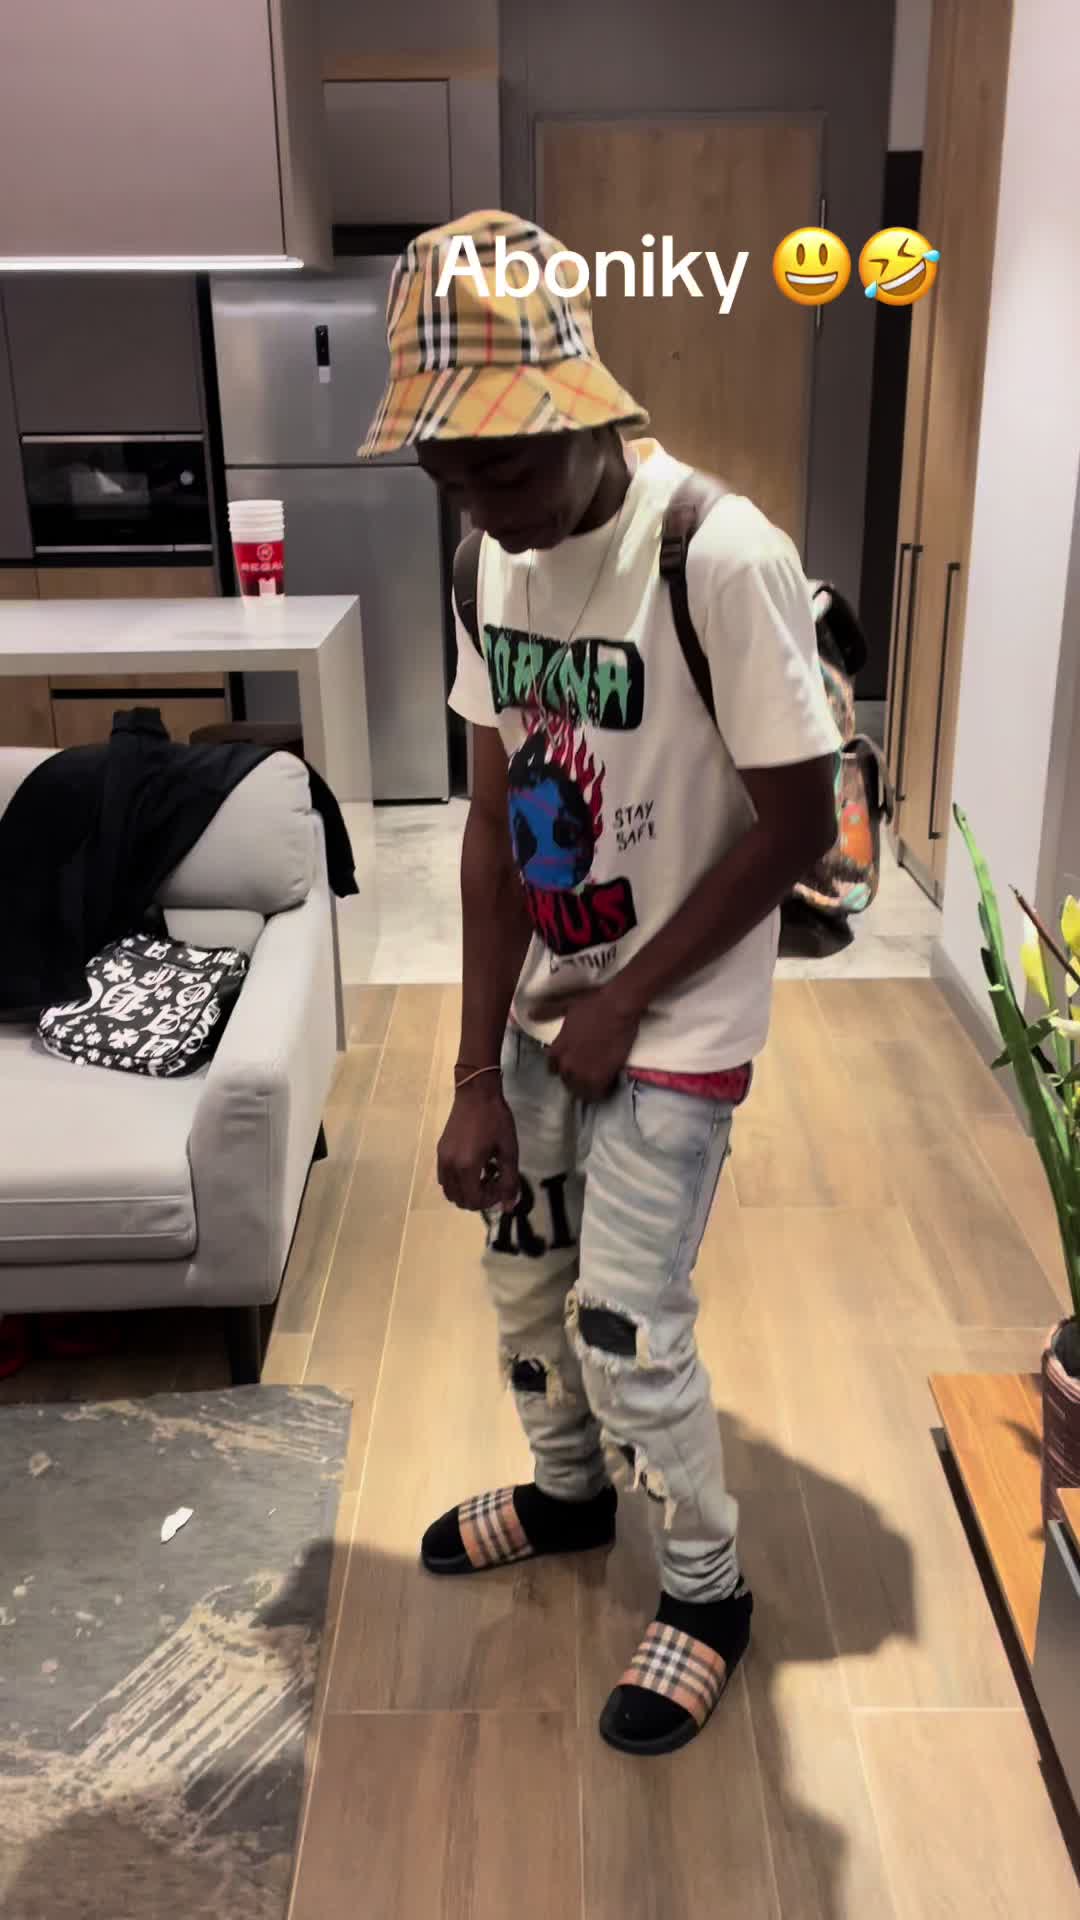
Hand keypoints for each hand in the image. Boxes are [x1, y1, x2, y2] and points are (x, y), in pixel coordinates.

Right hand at [437, 1081, 519, 1212]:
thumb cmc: (496, 1120)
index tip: (501, 1187)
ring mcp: (442, 1159)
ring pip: (449, 1191)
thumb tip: (508, 1207)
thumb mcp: (508, 1151)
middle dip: (478, 1198)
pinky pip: (445, 1178)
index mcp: (467, 1167)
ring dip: (466, 1191)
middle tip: (494, 1182)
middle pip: (459, 1200)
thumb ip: (509, 1181)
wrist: (476, 1093)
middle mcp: (449, 1166)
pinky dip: (458, 1181)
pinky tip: (473, 1166)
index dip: (489, 1201)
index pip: (473, 1201)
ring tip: (483, 1175)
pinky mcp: (440, 1151)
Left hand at [548, 988, 641, 1102]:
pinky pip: (597, 1093)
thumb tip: (530, 1014)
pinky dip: (601, 1091)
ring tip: (596, 1083)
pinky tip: (607, 1086)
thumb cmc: (592, 1005)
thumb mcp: (566, 1006)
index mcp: (556, 1049)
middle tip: (586, 1073)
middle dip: (574, 1079)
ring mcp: (584, 1072)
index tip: (572, 1064)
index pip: (552, 1069)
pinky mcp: (602, 1076)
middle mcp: (566, 1064)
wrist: (617, 1008)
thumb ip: (548, 1013)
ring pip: (581, 1090)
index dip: (562, 1067)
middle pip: (566, 1082)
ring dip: (587, 1088)